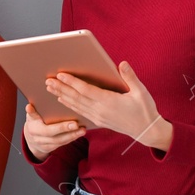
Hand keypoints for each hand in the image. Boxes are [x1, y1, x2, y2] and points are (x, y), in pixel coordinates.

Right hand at [23, 102, 85, 160]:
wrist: (31, 137)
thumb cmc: (33, 122)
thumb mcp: (30, 116)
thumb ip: (31, 112)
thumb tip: (29, 107)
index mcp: (33, 129)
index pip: (47, 130)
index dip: (60, 128)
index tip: (73, 123)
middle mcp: (39, 139)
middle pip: (56, 137)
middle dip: (68, 131)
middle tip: (78, 125)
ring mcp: (45, 145)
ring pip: (61, 141)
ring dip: (73, 136)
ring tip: (83, 129)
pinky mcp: (51, 148)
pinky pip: (63, 143)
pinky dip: (72, 138)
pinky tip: (79, 133)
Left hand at [46, 61, 171, 150]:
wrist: (146, 131)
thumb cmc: (145, 110)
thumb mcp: (141, 92)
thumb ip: (130, 77)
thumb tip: (122, 64)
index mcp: (109, 102)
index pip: (86, 90)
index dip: (72, 82)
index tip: (61, 75)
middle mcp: (100, 110)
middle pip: (76, 98)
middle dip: (61, 88)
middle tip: (48, 81)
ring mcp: (98, 117)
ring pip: (76, 105)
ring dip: (62, 96)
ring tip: (50, 88)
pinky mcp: (98, 121)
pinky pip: (80, 112)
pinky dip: (70, 105)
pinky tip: (63, 100)